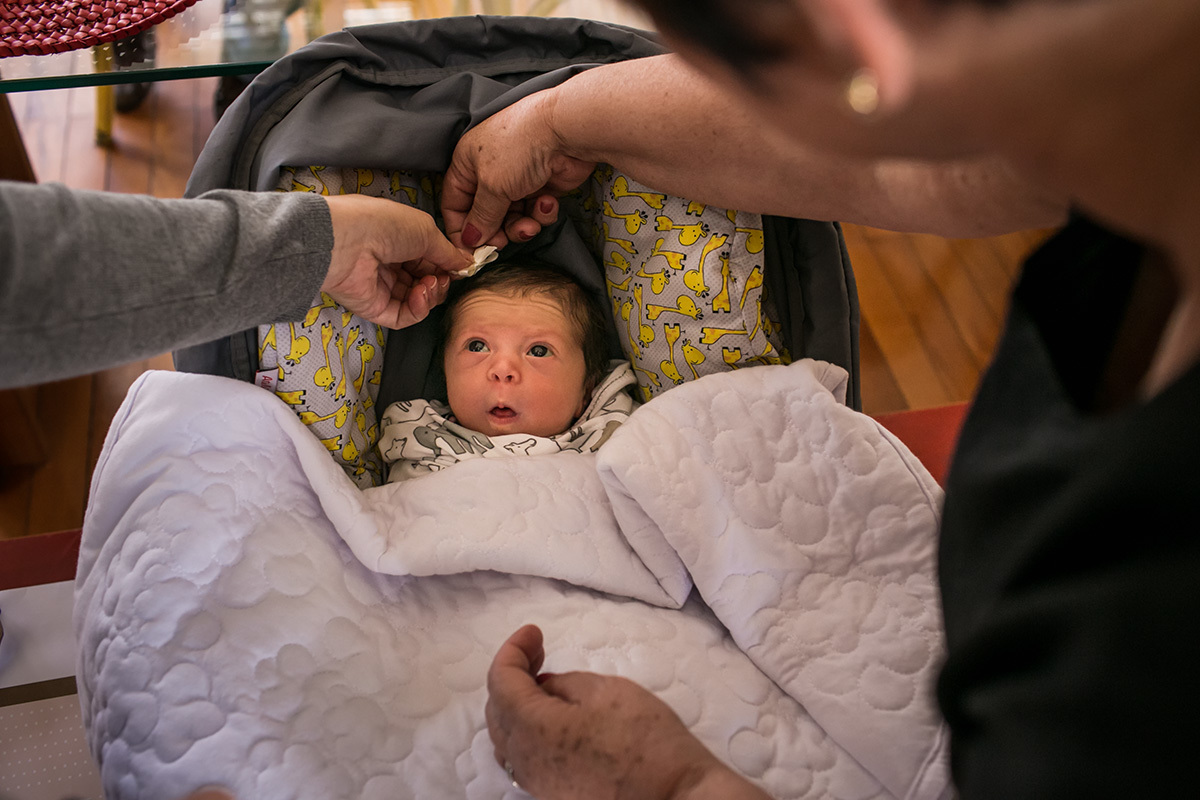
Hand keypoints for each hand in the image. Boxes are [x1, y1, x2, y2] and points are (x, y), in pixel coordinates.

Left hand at [322, 194, 471, 328]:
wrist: (345, 241)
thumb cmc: (380, 224)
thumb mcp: (425, 230)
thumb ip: (448, 251)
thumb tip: (465, 263)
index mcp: (399, 239)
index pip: (429, 259)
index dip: (446, 265)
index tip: (460, 268)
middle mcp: (389, 262)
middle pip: (425, 281)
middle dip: (440, 281)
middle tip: (442, 276)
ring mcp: (382, 286)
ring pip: (418, 301)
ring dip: (431, 294)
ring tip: (429, 283)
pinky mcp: (374, 307)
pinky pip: (404, 316)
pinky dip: (418, 309)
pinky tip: (420, 295)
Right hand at [441, 89, 595, 248]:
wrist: (566, 131)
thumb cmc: (520, 147)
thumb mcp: (492, 186)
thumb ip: (481, 217)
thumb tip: (470, 241)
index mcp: (466, 164)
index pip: (454, 204)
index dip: (460, 229)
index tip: (470, 252)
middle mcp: (488, 172)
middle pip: (484, 216)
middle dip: (495, 232)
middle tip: (503, 243)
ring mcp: (516, 179)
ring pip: (511, 218)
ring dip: (521, 226)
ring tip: (531, 224)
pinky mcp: (541, 186)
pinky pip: (534, 211)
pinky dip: (540, 212)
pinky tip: (548, 202)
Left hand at [486, 625, 769, 799]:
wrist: (674, 797)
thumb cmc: (647, 742)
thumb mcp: (608, 691)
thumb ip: (566, 683)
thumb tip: (546, 686)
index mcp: (533, 729)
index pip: (502, 681)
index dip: (514, 650)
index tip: (535, 632)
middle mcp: (525, 761)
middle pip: (497, 709)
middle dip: (512, 673)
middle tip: (538, 650)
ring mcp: (537, 783)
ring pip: (508, 736)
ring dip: (518, 702)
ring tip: (543, 679)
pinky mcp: (553, 794)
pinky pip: (524, 756)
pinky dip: (527, 727)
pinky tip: (553, 714)